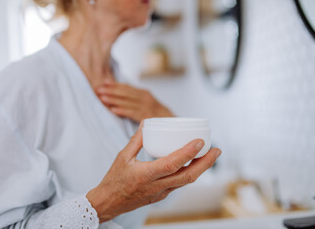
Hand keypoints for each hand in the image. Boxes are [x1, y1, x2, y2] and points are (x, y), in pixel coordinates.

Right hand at [86, 123, 221, 222]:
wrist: (109, 203)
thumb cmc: (114, 180)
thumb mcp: (122, 157)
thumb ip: (136, 140)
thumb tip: (146, 123)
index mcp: (146, 175)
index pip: (172, 164)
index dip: (188, 153)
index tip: (200, 141)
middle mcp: (157, 186)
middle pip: (188, 176)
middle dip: (206, 163)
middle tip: (217, 150)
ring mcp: (161, 193)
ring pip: (186, 182)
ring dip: (201, 169)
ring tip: (210, 155)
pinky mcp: (161, 195)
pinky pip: (179, 184)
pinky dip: (189, 173)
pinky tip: (193, 164)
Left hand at [97, 82, 173, 121]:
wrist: (173, 122)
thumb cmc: (157, 112)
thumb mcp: (147, 101)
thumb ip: (134, 97)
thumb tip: (119, 92)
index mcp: (144, 93)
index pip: (127, 87)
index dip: (115, 85)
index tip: (103, 83)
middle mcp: (146, 98)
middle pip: (126, 93)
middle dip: (111, 91)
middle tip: (98, 90)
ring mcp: (147, 107)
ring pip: (128, 102)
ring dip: (114, 100)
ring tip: (102, 98)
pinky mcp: (147, 117)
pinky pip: (133, 113)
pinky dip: (123, 111)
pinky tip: (113, 110)